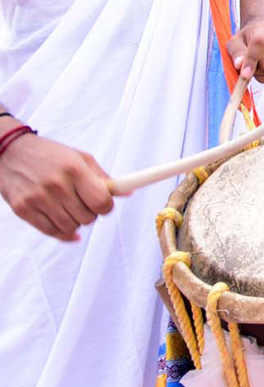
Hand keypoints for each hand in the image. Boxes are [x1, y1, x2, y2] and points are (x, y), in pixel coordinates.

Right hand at [0, 130, 114, 240]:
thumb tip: (128, 192)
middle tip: (85, 205)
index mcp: (74, 170)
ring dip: (76, 223)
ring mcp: (37, 198)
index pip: (101, 201)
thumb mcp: (80, 158)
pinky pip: (50, 232)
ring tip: (72, 210)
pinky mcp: (22, 209)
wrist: (10, 151)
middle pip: (87, 217)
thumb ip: (103, 177)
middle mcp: (56, 185)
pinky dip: (63, 234)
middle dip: (91, 214)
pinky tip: (69, 229)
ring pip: (70, 227)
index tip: (104, 204)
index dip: (107, 207)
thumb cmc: (51, 154)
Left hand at [228, 20, 263, 82]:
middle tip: (253, 68)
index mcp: (261, 28)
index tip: (244, 74)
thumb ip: (237, 54)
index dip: (251, 60)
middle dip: (258, 73)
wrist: (262, 36)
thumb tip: (240, 64)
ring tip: (262, 69)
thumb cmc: (247, 41)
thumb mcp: (234, 44)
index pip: (259, 43)